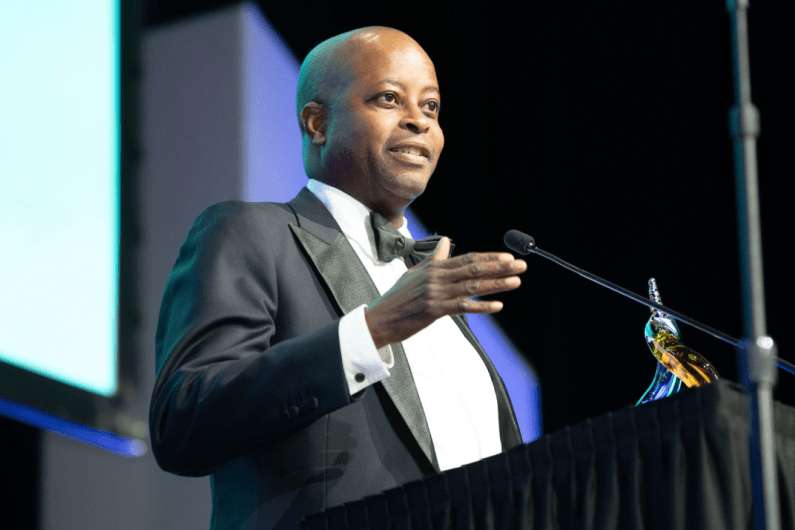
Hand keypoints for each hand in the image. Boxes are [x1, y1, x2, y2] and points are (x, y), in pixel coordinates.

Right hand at [365, 237, 526, 348]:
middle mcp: (436, 278)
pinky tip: (497, 306)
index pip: (467, 259)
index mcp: (434, 268)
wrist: (379, 319)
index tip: (507, 257)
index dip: (489, 258)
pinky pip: (462, 307)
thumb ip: (434, 259)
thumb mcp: (414, 273)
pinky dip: (481, 306)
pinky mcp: (434, 310)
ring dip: (496, 285)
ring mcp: (435, 294)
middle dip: (500, 268)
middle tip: (520, 266)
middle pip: (474, 269)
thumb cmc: (397, 298)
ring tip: (515, 282)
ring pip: (472, 287)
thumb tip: (446, 241)